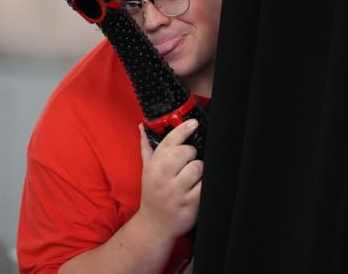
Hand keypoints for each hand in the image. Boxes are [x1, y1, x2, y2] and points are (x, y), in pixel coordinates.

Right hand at [136, 119, 203, 238]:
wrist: (154, 225)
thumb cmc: (152, 194)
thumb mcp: (147, 170)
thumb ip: (147, 147)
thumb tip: (142, 126)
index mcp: (154, 166)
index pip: (170, 141)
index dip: (183, 129)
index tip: (193, 123)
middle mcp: (163, 177)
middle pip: (186, 152)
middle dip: (191, 155)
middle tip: (188, 163)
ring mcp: (177, 191)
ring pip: (198, 167)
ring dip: (199, 171)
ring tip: (192, 178)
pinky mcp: (190, 204)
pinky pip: (205, 185)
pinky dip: (205, 185)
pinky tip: (198, 188)